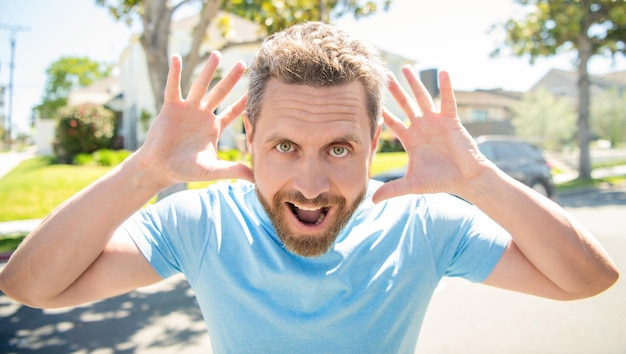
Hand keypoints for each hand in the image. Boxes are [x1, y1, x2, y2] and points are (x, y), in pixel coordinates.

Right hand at [135, 51, 253, 187]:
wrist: (160, 168)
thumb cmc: (186, 169)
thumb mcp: (212, 170)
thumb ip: (232, 170)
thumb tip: (255, 178)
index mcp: (214, 127)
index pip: (234, 111)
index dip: (244, 102)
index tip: (256, 90)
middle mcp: (202, 114)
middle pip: (220, 92)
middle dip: (231, 78)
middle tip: (243, 63)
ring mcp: (187, 109)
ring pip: (200, 86)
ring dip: (207, 70)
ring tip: (216, 54)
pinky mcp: (170, 108)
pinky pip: (173, 88)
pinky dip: (175, 73)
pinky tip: (177, 58)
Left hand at [372, 66, 488, 202]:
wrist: (465, 180)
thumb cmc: (440, 181)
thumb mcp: (412, 184)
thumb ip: (392, 190)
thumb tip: (372, 201)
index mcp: (410, 139)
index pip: (392, 123)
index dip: (382, 113)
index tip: (368, 102)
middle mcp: (421, 127)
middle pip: (404, 105)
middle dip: (394, 91)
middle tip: (383, 76)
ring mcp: (436, 122)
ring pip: (422, 98)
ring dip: (414, 83)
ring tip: (405, 68)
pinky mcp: (451, 120)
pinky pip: (447, 101)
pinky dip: (446, 87)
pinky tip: (443, 72)